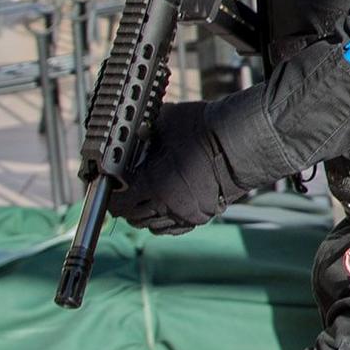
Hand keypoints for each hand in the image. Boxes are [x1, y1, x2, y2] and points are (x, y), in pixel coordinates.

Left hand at [105, 98, 240, 234]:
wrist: (241, 141)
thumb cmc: (203, 128)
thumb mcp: (163, 122)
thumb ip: (141, 134)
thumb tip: (128, 132)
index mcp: (153, 183)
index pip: (118, 202)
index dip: (110, 195)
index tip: (109, 186)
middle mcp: (167, 205)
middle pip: (132, 217)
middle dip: (124, 205)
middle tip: (124, 191)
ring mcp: (185, 214)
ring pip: (151, 225)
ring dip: (143, 214)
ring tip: (144, 197)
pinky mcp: (200, 217)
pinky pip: (172, 228)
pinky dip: (163, 220)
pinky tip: (163, 207)